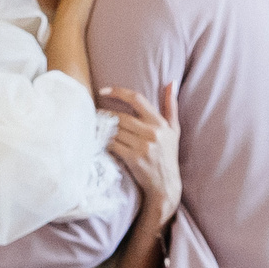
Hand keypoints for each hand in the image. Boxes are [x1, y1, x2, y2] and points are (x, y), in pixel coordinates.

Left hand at [100, 85, 180, 228]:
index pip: (137, 99)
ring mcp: (143, 146)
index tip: (103, 90)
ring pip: (116, 131)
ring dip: (103, 128)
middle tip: (95, 114)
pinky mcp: (133, 159)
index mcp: (160, 123)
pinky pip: (113, 145)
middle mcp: (152, 132)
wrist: (166, 185)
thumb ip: (171, 105)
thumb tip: (171, 82)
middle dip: (106, 114)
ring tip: (94, 126)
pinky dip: (104, 142)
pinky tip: (99, 141)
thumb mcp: (173, 130)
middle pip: (122, 116)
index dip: (118, 92)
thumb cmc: (168, 155)